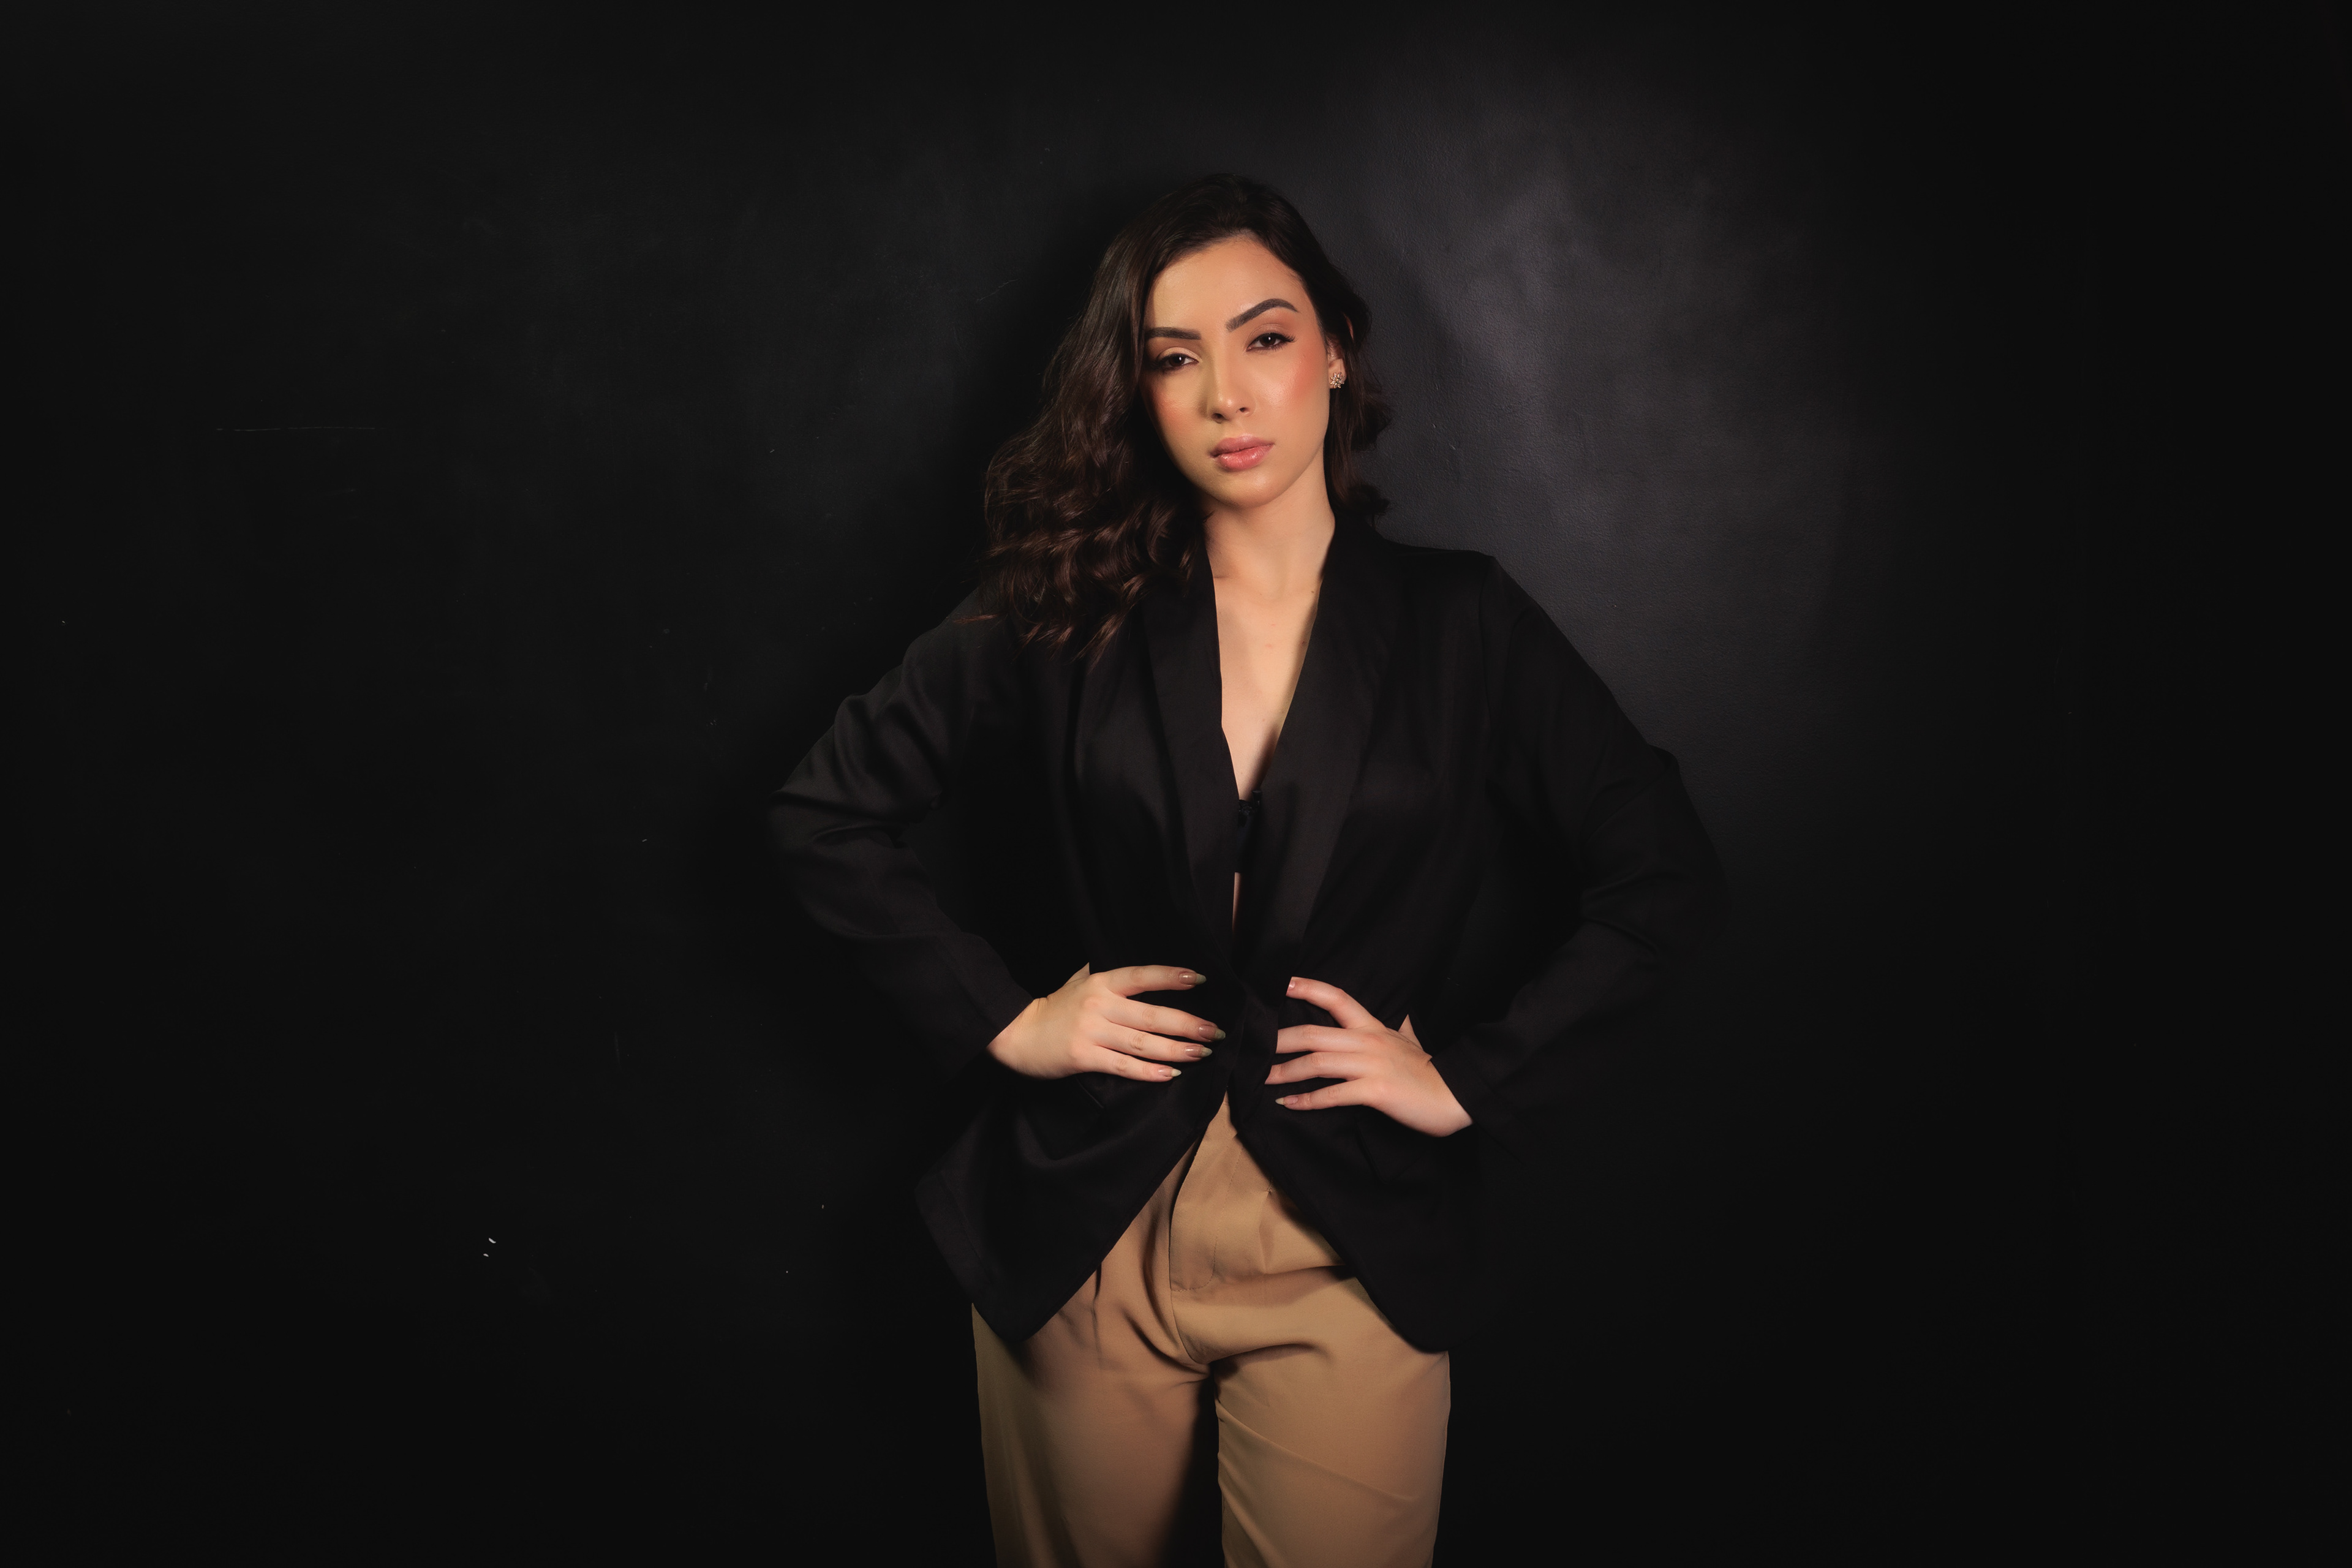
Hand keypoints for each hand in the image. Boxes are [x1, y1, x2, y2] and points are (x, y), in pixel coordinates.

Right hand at [987, 964, 1222, 1081]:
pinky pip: (1123, 1066)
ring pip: (1142, 1042)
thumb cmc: (1052, 1009)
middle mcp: (1099, 1004)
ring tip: (1201, 1053)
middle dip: (1187, 1024)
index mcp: (1100, 982)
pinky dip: (1148, 1072)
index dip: (1171, 977)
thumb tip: (1136, 969)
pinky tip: (1170, 1074)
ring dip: (1176, 1049)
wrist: (1016, 1033)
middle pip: (1151, 1015)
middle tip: (1214, 1031)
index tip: (1200, 979)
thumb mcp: (1077, 981)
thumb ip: (1105, 974)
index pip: (1142, 976)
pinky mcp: (1083, 1056)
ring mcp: (1091, 1031)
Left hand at [1267, 977, 1471, 1136]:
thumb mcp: (1410, 1040)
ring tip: (1262, 1078)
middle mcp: (1368, 1041)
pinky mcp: (1374, 1092)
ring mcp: (1370, 1066)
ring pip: (1317, 1062)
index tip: (1281, 984)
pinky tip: (1289, 1103)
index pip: (1337, 998)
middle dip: (1278, 1040)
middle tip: (1254, 1047)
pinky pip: (1333, 1095)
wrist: (1454, 1095)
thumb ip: (1398, 1028)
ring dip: (1285, 1071)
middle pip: (1313, 1032)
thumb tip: (1399, 1015)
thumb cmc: (1428, 1071)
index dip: (1308, 988)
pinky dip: (1308, 1100)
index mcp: (1373, 1027)